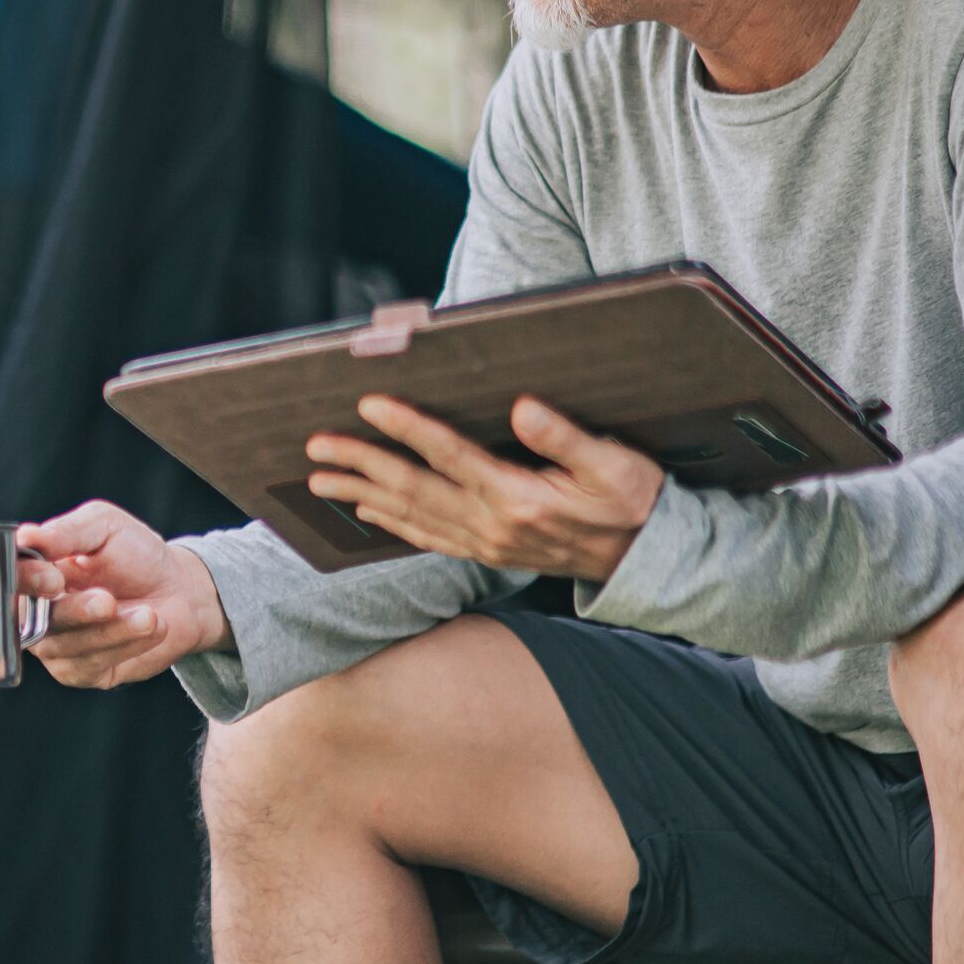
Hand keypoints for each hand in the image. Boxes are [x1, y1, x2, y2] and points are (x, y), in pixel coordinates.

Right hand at [14, 500, 230, 689]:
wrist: (180, 590)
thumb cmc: (136, 554)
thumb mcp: (104, 526)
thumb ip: (66, 532)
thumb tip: (25, 535)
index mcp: (33, 572)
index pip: (9, 580)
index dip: (25, 582)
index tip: (54, 577)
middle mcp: (35, 611)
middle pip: (30, 620)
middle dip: (72, 612)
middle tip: (107, 601)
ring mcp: (56, 645)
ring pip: (63, 646)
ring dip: (109, 630)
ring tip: (148, 614)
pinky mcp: (82, 672)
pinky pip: (89, 665)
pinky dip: (122, 646)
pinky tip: (151, 627)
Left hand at [305, 394, 661, 579]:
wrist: (647, 559)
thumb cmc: (634, 502)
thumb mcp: (614, 463)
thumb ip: (566, 438)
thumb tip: (523, 408)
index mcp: (518, 499)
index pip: (449, 456)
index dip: (408, 428)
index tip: (369, 404)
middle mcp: (492, 525)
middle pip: (413, 489)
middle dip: (361, 464)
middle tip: (316, 445)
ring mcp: (486, 544)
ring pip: (410, 517)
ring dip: (362, 495)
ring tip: (319, 479)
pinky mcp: (487, 553)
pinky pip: (427, 539)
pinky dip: (391, 524)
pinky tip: (365, 511)